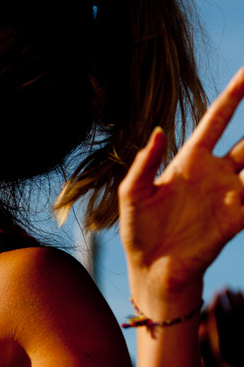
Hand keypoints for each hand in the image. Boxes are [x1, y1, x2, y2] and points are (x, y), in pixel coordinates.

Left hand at [119, 68, 243, 311]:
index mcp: (189, 160)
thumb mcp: (133, 193)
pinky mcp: (236, 219)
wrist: (152, 270)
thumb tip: (159, 132)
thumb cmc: (139, 231)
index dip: (233, 96)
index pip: (217, 120)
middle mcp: (215, 173)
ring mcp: (229, 195)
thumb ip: (145, 162)